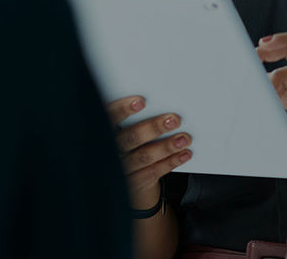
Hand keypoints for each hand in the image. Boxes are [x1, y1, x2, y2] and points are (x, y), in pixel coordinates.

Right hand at [105, 95, 192, 210]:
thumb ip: (132, 119)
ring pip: (144, 156)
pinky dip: (171, 162)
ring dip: (166, 147)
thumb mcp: (121, 131)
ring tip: (184, 138)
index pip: (108, 117)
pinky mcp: (133, 184)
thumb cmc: (126, 145)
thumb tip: (158, 106)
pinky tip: (184, 154)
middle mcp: (108, 152)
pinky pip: (153, 172)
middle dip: (153, 128)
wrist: (121, 179)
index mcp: (102, 133)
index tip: (141, 102)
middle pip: (130, 138)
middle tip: (173, 120)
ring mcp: (120, 169)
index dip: (122, 109)